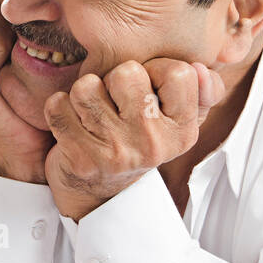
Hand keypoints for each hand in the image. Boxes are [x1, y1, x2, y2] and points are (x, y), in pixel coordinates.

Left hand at [43, 59, 225, 219]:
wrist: (100, 193)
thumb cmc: (139, 141)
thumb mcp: (180, 119)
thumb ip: (203, 90)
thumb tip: (201, 69)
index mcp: (183, 132)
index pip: (179, 72)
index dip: (156, 69)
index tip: (147, 87)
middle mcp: (153, 144)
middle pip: (127, 72)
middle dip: (114, 78)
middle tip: (115, 101)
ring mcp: (116, 153)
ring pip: (87, 86)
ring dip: (84, 93)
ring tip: (92, 111)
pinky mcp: (81, 159)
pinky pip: (58, 105)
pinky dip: (59, 108)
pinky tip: (72, 122)